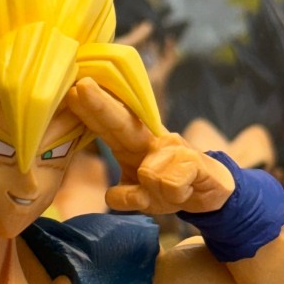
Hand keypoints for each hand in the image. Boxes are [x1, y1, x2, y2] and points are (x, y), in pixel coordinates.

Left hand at [68, 79, 234, 216]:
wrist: (211, 189)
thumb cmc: (169, 187)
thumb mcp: (141, 195)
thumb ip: (124, 195)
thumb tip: (111, 196)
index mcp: (132, 143)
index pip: (107, 126)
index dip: (90, 110)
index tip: (71, 92)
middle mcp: (151, 139)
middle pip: (123, 121)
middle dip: (101, 105)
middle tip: (82, 87)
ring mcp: (173, 146)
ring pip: (150, 174)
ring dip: (154, 192)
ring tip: (169, 192)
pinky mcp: (195, 159)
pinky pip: (171, 184)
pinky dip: (173, 194)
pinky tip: (183, 190)